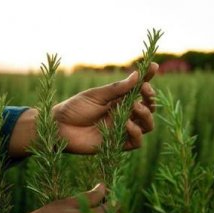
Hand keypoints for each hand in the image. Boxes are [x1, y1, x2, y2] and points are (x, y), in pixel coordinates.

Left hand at [8, 63, 157, 155]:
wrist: (59, 128)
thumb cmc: (75, 108)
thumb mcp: (96, 95)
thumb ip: (117, 88)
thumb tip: (137, 75)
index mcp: (119, 100)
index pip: (139, 89)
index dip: (148, 79)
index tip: (153, 68)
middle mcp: (124, 114)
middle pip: (148, 108)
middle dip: (150, 98)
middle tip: (144, 90)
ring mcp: (122, 129)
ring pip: (147, 125)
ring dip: (146, 115)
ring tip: (135, 107)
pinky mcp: (117, 144)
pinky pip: (136, 142)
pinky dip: (136, 133)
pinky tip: (127, 124)